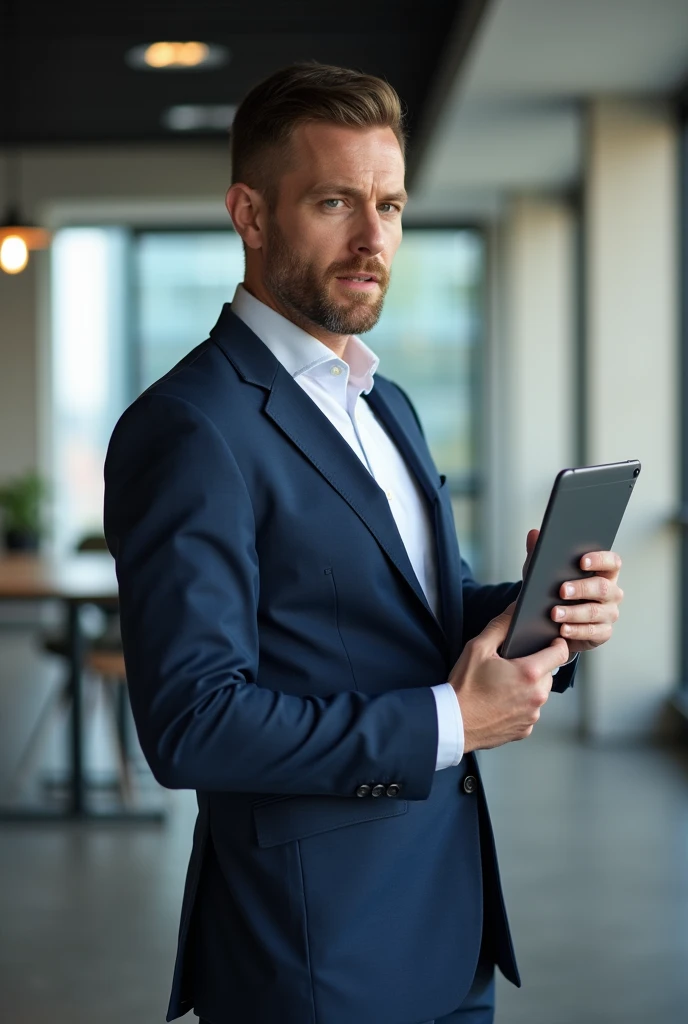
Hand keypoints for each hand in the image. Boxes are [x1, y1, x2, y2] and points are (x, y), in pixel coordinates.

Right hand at [448, 603, 569, 752]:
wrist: (452, 722)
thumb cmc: (464, 686)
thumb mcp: (478, 647)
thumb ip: (501, 625)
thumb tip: (516, 608)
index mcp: (529, 673)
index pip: (560, 652)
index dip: (556, 644)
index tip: (549, 642)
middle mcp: (537, 696)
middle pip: (549, 672)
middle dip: (536, 665)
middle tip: (512, 664)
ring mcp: (532, 715)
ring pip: (540, 692)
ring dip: (529, 686)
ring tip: (503, 684)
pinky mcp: (525, 729)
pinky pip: (530, 710)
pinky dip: (520, 705)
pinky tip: (501, 701)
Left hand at [550, 542, 623, 653]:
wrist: (552, 622)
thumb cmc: (554, 592)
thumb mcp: (544, 573)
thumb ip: (540, 553)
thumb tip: (534, 534)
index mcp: (603, 572)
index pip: (612, 562)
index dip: (600, 560)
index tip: (581, 562)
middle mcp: (611, 592)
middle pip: (603, 587)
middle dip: (582, 588)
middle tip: (561, 590)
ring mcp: (609, 613)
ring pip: (596, 612)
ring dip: (574, 612)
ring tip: (554, 613)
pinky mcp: (603, 633)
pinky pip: (593, 632)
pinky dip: (576, 631)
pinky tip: (563, 629)